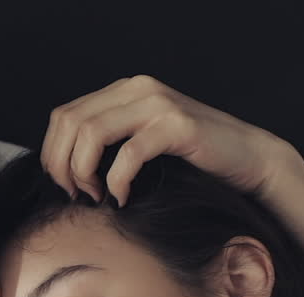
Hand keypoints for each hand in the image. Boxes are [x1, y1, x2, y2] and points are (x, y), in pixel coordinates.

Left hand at [40, 75, 300, 205]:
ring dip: (84, 172)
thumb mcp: (144, 142)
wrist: (249, 159)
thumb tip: (62, 168)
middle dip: (63, 166)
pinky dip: (117, 181)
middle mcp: (138, 89)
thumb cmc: (194, 162)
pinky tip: (123, 198)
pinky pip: (129, 153)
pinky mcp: (178, 126)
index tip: (65, 186)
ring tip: (96, 197)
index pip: (64, 115)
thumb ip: (110, 142)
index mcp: (125, 90)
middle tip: (77, 195)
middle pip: (71, 123)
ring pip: (91, 134)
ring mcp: (158, 104)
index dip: (53, 154)